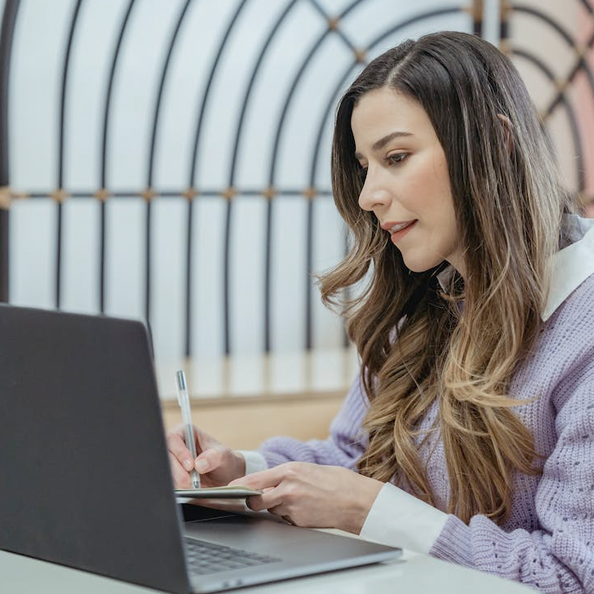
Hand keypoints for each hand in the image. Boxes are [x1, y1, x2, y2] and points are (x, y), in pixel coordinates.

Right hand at [166, 425, 245, 488]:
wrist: (224, 475)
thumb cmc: (223, 459)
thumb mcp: (223, 456)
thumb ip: (213, 457)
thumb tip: (199, 464)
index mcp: (186, 432)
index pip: (173, 438)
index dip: (179, 452)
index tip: (190, 466)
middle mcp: (176, 445)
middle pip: (166, 456)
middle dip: (178, 471)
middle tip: (190, 481)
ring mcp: (172, 461)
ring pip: (166, 471)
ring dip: (179, 481)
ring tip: (195, 485)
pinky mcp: (172, 475)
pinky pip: (169, 482)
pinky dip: (179, 487)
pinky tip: (191, 488)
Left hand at [229, 462, 382, 533]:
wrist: (357, 500)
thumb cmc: (337, 481)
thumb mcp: (308, 469)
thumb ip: (287, 475)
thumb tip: (268, 482)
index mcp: (290, 470)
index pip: (254, 479)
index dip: (240, 486)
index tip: (231, 489)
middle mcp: (288, 488)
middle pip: (256, 499)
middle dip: (254, 501)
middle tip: (259, 499)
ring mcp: (293, 507)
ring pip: (271, 510)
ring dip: (276, 507)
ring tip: (297, 500)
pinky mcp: (299, 522)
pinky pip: (286, 519)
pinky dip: (290, 516)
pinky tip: (305, 509)